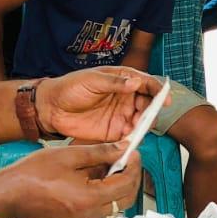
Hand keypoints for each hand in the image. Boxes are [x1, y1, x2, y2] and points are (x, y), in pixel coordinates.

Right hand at [0, 142, 145, 217]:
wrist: (7, 195)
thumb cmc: (31, 174)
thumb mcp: (68, 155)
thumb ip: (100, 152)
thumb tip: (122, 148)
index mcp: (88, 199)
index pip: (125, 185)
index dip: (133, 167)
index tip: (133, 153)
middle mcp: (86, 216)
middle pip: (123, 200)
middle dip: (130, 179)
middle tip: (128, 161)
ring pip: (110, 206)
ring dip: (116, 187)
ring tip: (110, 167)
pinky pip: (96, 210)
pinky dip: (101, 195)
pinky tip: (93, 179)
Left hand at [35, 67, 166, 141]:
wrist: (51, 108)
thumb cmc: (70, 88)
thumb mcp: (92, 80)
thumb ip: (115, 83)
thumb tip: (136, 82)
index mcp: (122, 80)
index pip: (146, 84)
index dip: (158, 91)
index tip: (164, 99)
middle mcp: (125, 98)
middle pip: (148, 104)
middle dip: (152, 110)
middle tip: (148, 115)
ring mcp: (121, 115)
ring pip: (141, 120)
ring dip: (144, 124)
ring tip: (137, 126)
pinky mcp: (114, 131)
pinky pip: (130, 135)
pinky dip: (134, 137)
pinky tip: (131, 136)